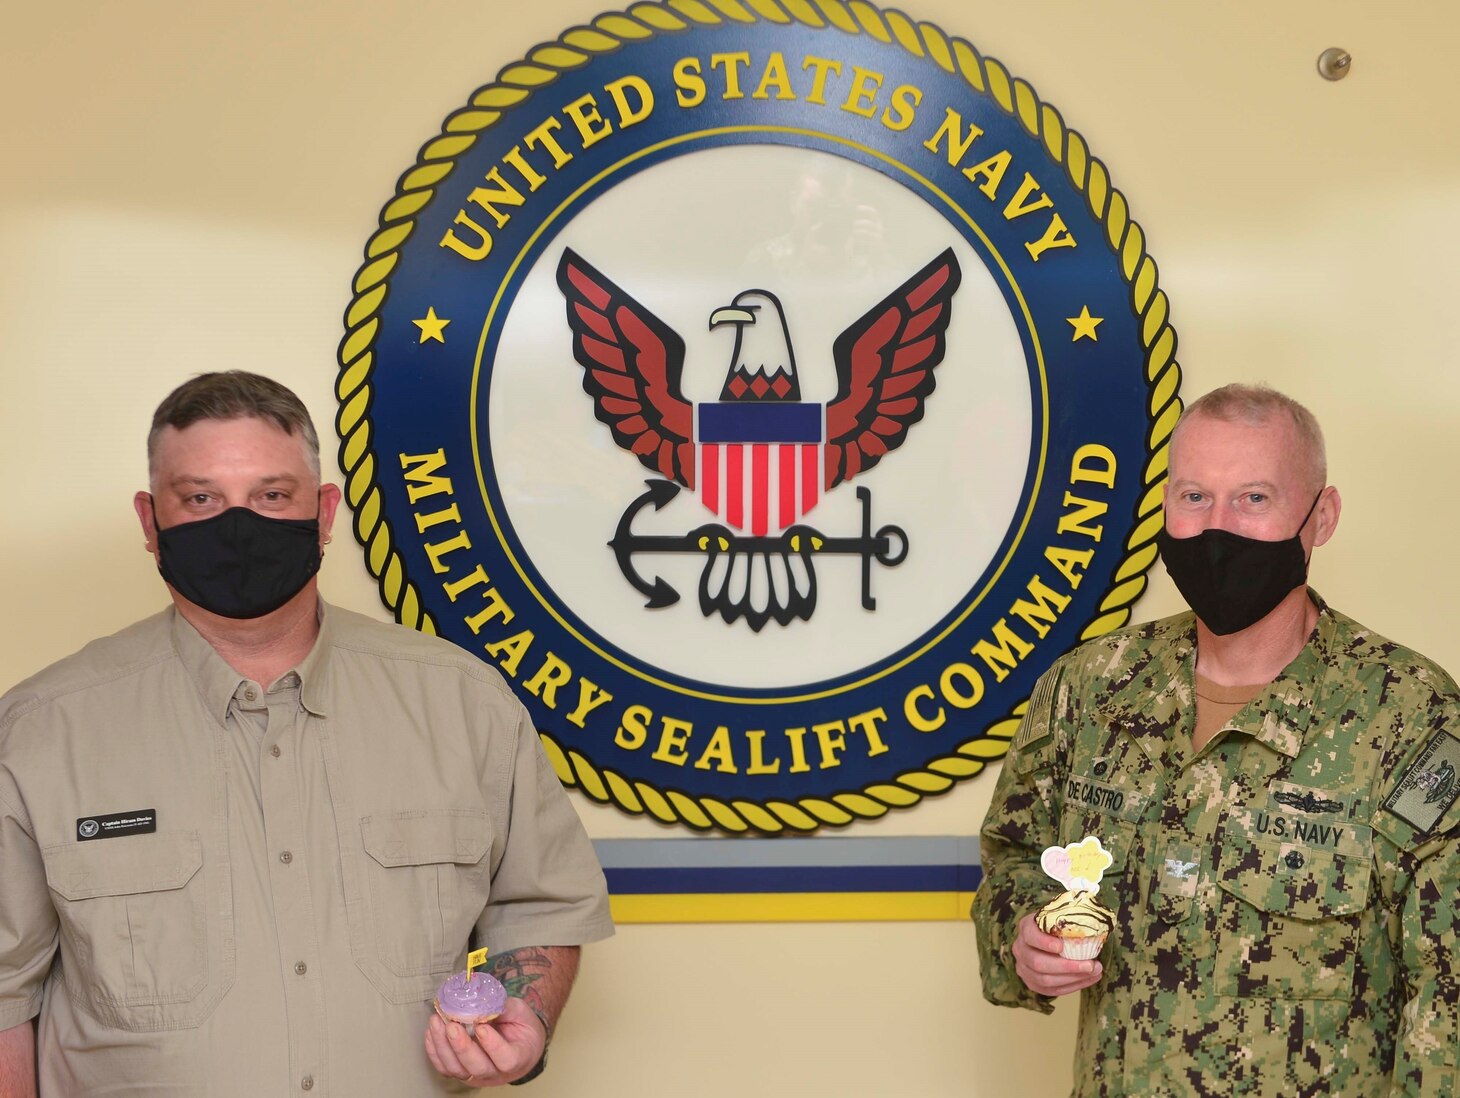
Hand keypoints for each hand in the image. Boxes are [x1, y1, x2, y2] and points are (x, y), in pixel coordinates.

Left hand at [424, 996, 546, 1087]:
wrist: (518, 1045)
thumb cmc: (521, 1027)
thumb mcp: (521, 1013)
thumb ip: (506, 1008)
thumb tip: (484, 1001)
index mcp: (518, 1058)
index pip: (506, 1060)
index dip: (492, 1045)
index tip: (481, 1026)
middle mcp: (496, 1072)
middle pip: (477, 1068)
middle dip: (461, 1047)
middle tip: (451, 1025)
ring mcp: (477, 1076)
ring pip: (457, 1069)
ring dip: (443, 1047)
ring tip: (436, 1022)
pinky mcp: (462, 1073)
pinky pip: (445, 1068)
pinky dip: (434, 1051)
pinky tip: (431, 1032)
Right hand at [1011, 914, 1103, 997]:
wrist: (1048, 938)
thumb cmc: (1059, 926)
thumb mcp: (1060, 917)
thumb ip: (1070, 920)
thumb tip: (1093, 925)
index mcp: (1026, 928)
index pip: (1030, 935)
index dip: (1044, 942)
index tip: (1062, 946)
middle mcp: (1020, 949)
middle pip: (1038, 962)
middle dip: (1066, 966)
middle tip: (1090, 965)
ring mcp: (1023, 968)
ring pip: (1045, 980)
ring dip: (1072, 978)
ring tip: (1094, 972)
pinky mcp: (1032, 983)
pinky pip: (1052, 990)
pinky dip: (1072, 987)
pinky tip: (1088, 979)